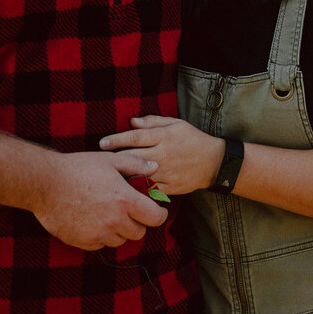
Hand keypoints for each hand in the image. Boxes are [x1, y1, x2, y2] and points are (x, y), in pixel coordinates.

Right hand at [32, 150, 167, 250]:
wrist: (45, 183)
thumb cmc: (78, 168)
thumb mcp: (109, 160)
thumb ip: (135, 164)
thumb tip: (155, 167)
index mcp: (124, 200)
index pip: (155, 218)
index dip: (159, 215)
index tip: (156, 211)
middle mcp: (114, 221)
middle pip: (138, 233)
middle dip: (138, 223)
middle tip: (129, 211)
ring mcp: (97, 234)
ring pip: (119, 240)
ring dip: (118, 230)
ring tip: (107, 214)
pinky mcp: (82, 242)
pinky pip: (100, 244)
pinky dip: (100, 236)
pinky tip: (92, 220)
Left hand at [100, 117, 223, 195]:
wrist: (214, 162)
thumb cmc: (192, 139)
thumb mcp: (176, 124)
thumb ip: (153, 122)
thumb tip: (132, 122)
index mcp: (165, 137)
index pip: (135, 137)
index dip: (116, 139)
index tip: (102, 143)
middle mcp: (164, 154)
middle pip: (132, 157)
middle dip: (114, 159)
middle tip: (98, 161)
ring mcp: (167, 172)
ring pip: (139, 176)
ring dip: (122, 176)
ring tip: (107, 178)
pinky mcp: (170, 187)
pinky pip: (150, 191)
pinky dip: (138, 191)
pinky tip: (126, 191)